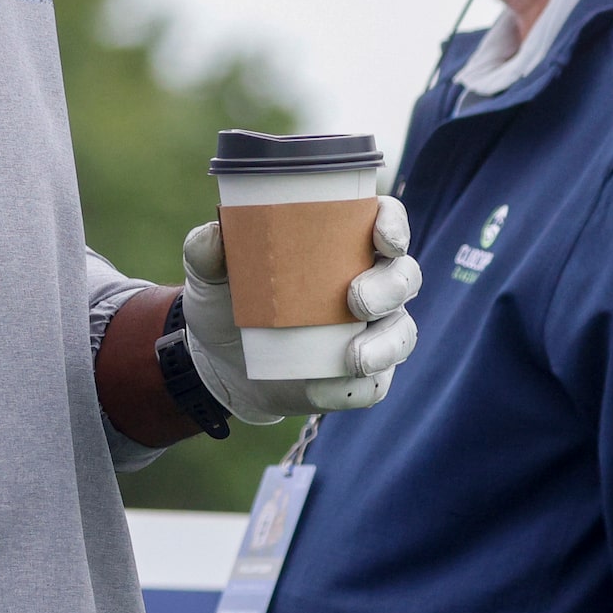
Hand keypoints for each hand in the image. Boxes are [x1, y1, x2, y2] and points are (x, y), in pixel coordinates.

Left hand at [181, 197, 420, 423]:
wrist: (218, 360)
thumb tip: (215, 234)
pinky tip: (322, 389)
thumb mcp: (209, 273)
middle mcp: (370, 285)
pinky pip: (373, 386)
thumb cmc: (227, 299)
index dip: (394, 226)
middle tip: (356, 301)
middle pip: (405, 278)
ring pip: (401, 334)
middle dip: (390, 287)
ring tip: (352, 358)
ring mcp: (371, 333)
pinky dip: (352, 389)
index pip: (386, 223)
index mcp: (342, 245)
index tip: (383, 239)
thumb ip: (206, 249)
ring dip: (386, 346)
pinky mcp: (360, 378)